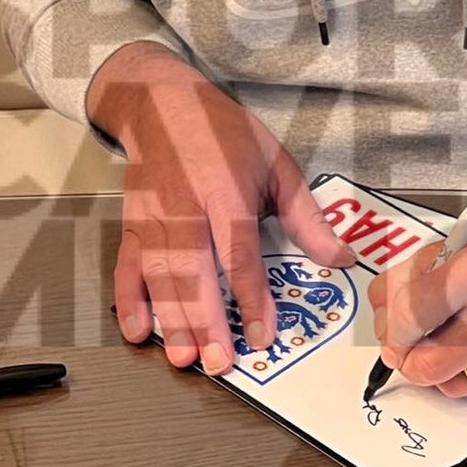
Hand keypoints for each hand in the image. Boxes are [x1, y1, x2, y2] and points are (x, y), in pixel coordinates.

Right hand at [88, 43, 353, 373]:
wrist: (162, 103)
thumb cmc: (223, 133)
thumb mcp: (277, 165)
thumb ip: (307, 218)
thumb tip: (341, 258)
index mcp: (226, 194)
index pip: (238, 255)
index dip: (250, 298)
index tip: (261, 333)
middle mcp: (185, 210)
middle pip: (194, 274)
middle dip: (205, 323)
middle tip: (218, 363)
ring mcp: (153, 220)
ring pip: (159, 279)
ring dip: (171, 321)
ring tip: (185, 358)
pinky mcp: (131, 226)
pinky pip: (126, 268)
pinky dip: (128, 301)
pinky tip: (137, 331)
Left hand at [367, 210, 466, 397]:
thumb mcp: (457, 244)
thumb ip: (411, 280)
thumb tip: (384, 324)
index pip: (410, 318)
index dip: (391, 328)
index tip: (392, 327)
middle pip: (428, 368)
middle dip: (409, 360)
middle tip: (409, 346)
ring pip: (453, 387)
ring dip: (443, 368)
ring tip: (457, 335)